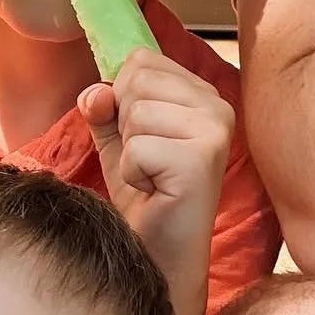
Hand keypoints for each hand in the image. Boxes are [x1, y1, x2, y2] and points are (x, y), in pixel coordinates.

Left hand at [79, 52, 234, 314]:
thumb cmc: (144, 197)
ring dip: (129, 151)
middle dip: (125, 124)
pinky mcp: (202, 158)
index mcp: (203, 94)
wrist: (158, 254)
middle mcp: (218, 106)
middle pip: (138, 79)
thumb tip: (96, 92)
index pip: (142, 60)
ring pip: (136, 111)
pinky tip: (154, 190)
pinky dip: (133, 173)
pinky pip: (138, 146)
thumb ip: (104, 106)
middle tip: (147, 161)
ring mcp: (215, 130)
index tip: (141, 138)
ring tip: (151, 176)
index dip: (123, 98)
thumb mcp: (118, 140)